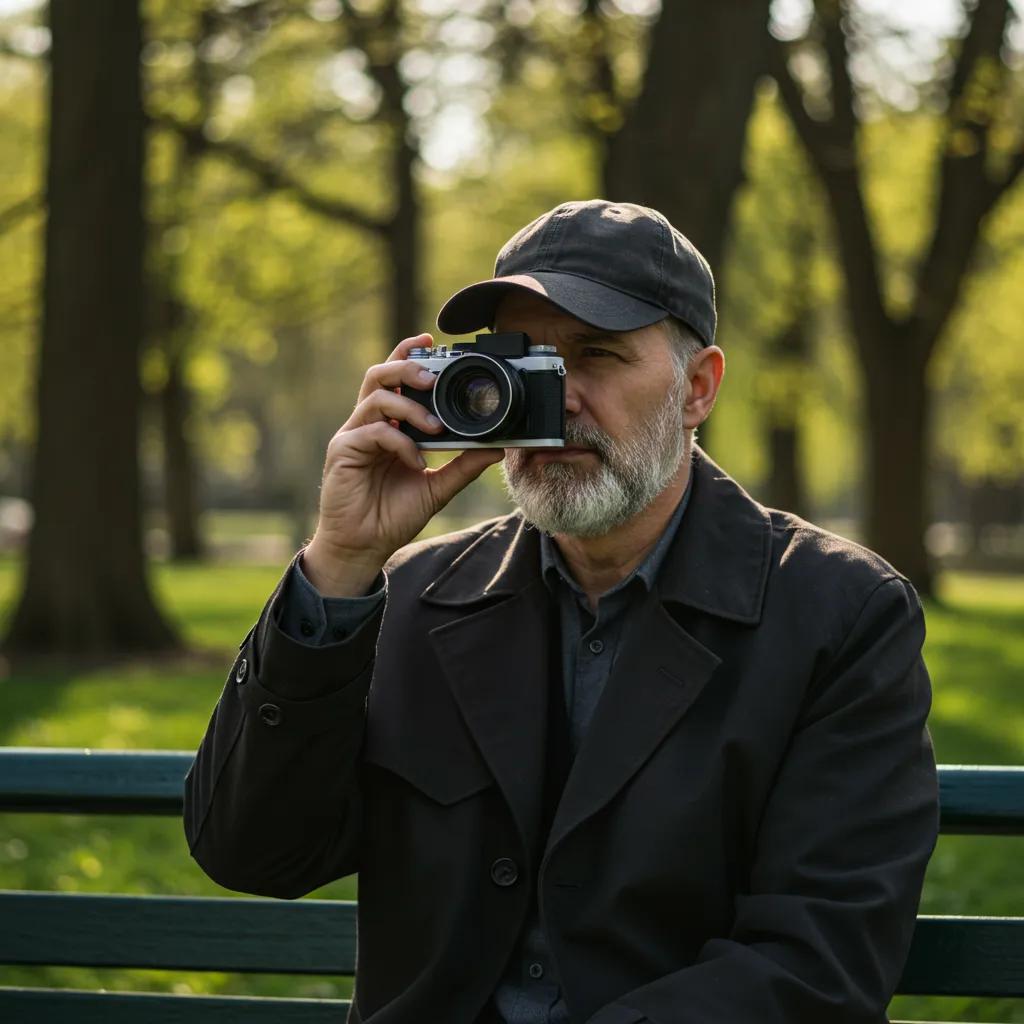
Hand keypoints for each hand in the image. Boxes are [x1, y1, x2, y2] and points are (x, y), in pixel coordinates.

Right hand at [303, 334, 504, 595]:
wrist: (365, 546)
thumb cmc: (393, 515)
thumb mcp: (438, 487)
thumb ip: (463, 464)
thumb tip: (497, 448)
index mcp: (389, 425)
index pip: (395, 379)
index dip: (407, 355)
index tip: (431, 342)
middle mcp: (368, 423)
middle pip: (379, 375)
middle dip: (407, 368)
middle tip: (434, 377)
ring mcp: (353, 435)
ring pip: (376, 397)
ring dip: (410, 407)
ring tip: (435, 427)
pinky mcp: (343, 451)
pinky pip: (374, 432)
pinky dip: (400, 443)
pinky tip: (416, 462)